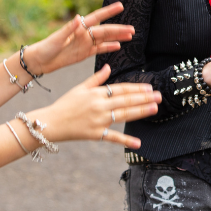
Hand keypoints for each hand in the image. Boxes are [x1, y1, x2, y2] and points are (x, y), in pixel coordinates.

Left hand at [25, 3, 134, 74]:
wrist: (40, 61)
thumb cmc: (46, 47)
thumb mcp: (57, 38)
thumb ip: (69, 28)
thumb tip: (78, 17)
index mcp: (79, 27)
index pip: (97, 17)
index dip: (109, 11)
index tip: (121, 6)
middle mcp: (84, 34)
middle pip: (105, 30)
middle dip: (119, 29)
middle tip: (132, 29)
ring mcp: (85, 43)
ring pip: (105, 39)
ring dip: (117, 37)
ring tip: (130, 36)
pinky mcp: (84, 53)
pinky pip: (99, 49)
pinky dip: (109, 47)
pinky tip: (118, 46)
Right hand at [33, 65, 160, 148]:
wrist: (50, 122)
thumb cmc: (65, 104)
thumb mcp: (80, 88)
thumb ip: (96, 79)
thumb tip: (108, 67)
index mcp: (96, 93)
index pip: (121, 89)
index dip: (136, 88)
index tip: (149, 88)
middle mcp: (99, 106)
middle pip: (126, 100)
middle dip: (144, 98)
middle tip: (159, 96)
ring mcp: (98, 120)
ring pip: (123, 115)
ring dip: (140, 112)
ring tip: (155, 108)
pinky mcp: (95, 134)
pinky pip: (112, 137)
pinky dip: (125, 140)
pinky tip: (138, 143)